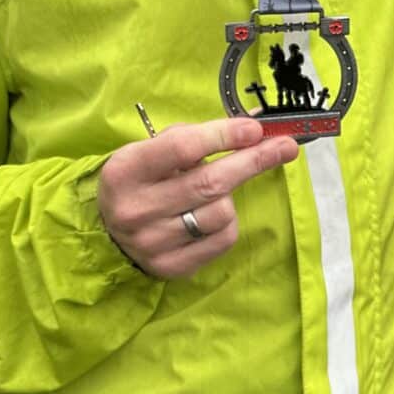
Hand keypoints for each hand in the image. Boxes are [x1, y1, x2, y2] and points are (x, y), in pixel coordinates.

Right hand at [98, 117, 297, 277]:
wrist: (109, 232)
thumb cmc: (143, 180)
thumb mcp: (153, 150)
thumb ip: (197, 136)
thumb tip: (254, 126)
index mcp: (125, 171)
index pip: (182, 148)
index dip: (223, 135)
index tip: (255, 129)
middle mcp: (135, 209)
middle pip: (209, 182)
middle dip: (253, 161)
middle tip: (284, 147)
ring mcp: (152, 243)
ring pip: (220, 212)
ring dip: (229, 196)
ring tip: (214, 192)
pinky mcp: (170, 267)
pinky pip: (223, 239)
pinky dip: (228, 222)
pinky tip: (211, 214)